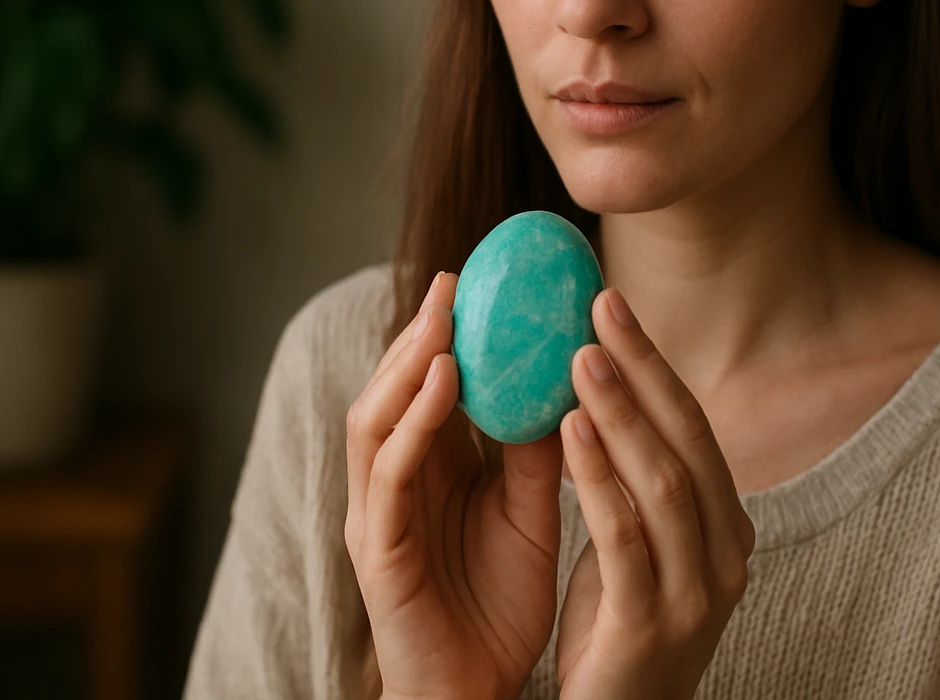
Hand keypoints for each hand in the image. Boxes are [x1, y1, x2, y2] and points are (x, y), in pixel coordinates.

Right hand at [345, 271, 562, 699]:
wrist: (480, 690)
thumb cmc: (500, 602)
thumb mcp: (529, 510)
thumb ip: (534, 451)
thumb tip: (565, 381)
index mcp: (428, 470)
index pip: (425, 386)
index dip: (445, 333)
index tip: (479, 280)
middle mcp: (394, 482)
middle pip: (391, 390)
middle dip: (419, 332)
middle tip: (453, 281)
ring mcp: (378, 514)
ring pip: (375, 419)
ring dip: (408, 364)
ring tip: (444, 320)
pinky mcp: (378, 549)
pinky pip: (388, 473)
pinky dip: (413, 421)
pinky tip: (447, 384)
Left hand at [555, 287, 756, 699]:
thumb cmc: (617, 631)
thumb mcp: (636, 545)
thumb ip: (632, 482)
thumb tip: (598, 390)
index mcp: (725, 527)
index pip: (693, 428)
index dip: (655, 364)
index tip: (611, 305)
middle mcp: (724, 554)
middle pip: (688, 441)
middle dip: (643, 370)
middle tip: (598, 308)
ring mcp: (694, 594)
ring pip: (663, 483)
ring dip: (621, 413)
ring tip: (579, 358)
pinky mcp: (648, 626)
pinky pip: (625, 538)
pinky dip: (598, 480)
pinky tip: (568, 432)